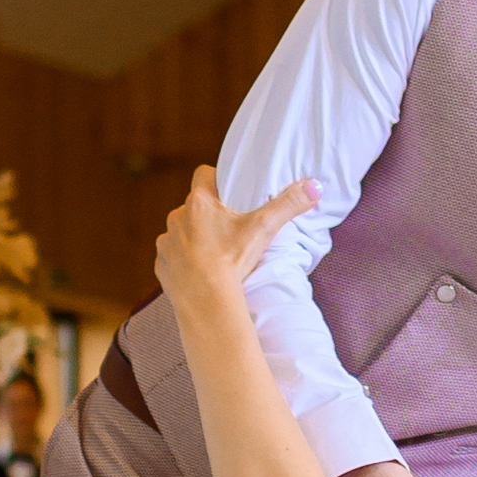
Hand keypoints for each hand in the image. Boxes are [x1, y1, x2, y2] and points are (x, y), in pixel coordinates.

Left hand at [155, 167, 312, 316]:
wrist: (205, 301)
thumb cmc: (231, 260)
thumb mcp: (263, 229)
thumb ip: (289, 205)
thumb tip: (314, 186)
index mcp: (199, 202)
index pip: (203, 175)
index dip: (216, 179)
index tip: (229, 191)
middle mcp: (177, 217)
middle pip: (194, 206)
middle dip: (208, 215)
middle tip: (230, 229)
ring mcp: (167, 243)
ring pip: (181, 232)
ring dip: (194, 239)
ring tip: (215, 255)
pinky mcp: (162, 266)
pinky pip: (171, 257)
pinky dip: (183, 263)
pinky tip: (200, 273)